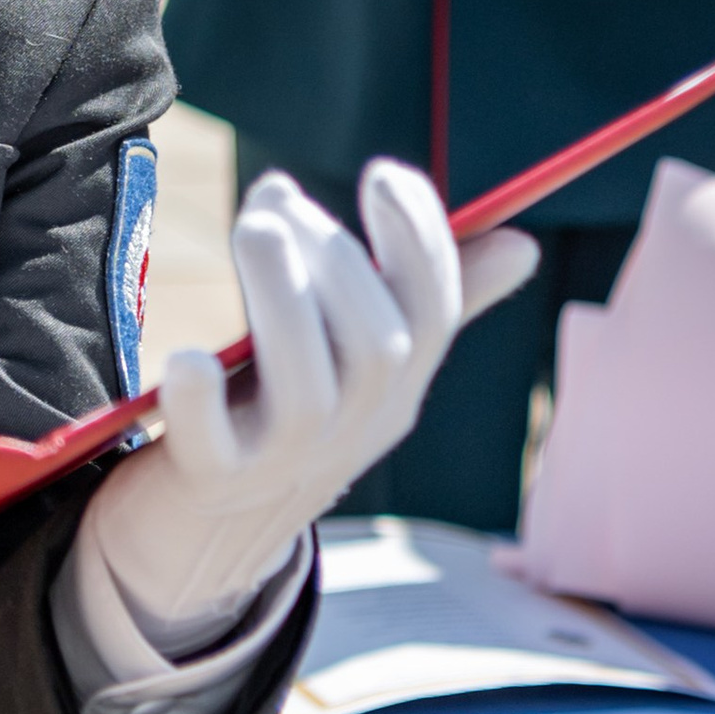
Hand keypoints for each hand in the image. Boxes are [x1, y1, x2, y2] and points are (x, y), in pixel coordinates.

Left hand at [81, 165, 537, 642]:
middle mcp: (351, 428)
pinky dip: (201, 399)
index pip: (434, 315)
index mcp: (394, 388)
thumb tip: (522, 244)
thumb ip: (419, 298)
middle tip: (277, 197)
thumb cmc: (278, 416)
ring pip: (310, 387)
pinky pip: (213, 447)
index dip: (422, 242)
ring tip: (254, 227)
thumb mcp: (355, 365)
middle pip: (379, 346)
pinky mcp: (209, 481)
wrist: (198, 539)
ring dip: (284, 296)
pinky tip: (191, 359)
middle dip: (337, 257)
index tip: (384, 174)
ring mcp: (282, 461)